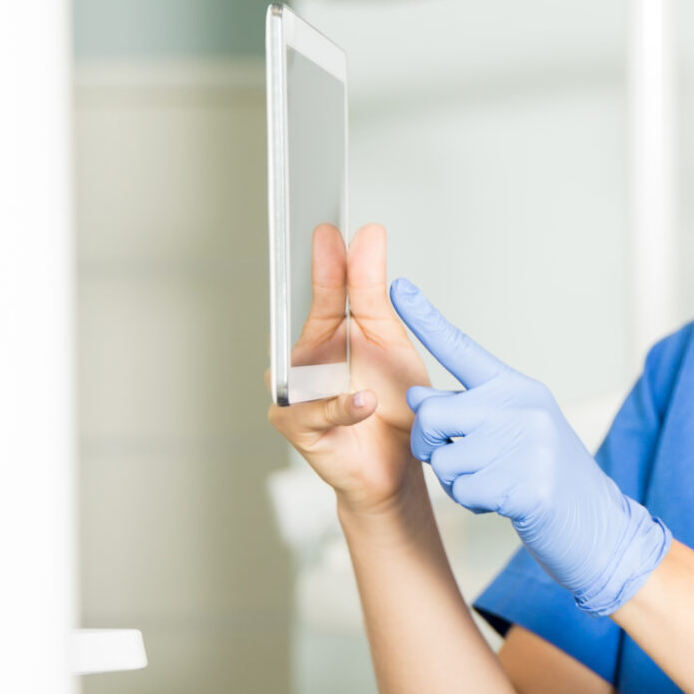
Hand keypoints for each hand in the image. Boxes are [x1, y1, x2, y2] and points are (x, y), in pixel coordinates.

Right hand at [268, 224, 437, 515]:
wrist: (397, 464)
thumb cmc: (390, 403)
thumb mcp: (389, 340)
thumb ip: (373, 290)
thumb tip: (368, 235)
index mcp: (328, 331)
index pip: (326, 289)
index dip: (326, 259)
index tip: (329, 228)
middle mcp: (305, 355)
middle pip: (312, 314)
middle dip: (322, 282)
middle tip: (329, 245)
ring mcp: (296, 388)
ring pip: (305, 362)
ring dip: (332, 348)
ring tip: (355, 321)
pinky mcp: (296, 425)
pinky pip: (313, 411)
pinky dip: (340, 406)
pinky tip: (362, 400)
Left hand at [391, 279, 668, 617]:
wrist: (599, 527)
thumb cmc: (548, 478)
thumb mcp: (517, 431)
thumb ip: (470, 411)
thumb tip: (417, 396)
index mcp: (518, 388)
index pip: (462, 348)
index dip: (426, 318)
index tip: (397, 286)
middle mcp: (522, 408)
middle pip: (433, 415)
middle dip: (429, 445)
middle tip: (458, 460)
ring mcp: (527, 445)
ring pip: (443, 461)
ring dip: (457, 481)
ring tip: (496, 483)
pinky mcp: (526, 485)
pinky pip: (462, 493)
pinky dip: (475, 504)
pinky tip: (506, 503)